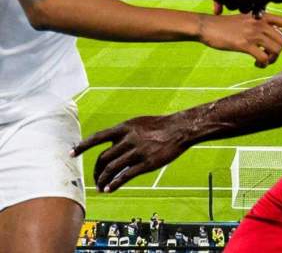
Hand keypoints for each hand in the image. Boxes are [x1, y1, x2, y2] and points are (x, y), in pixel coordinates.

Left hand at [71, 114, 185, 192]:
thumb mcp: (139, 122)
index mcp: (125, 127)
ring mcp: (137, 151)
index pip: (98, 137)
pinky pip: (125, 176)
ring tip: (101, 187)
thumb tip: (110, 142)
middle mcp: (128, 139)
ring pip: (112, 169)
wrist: (180, 128)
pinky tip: (110, 189)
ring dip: (103, 180)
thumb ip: (124, 132)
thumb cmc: (160, 125)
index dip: (83, 146)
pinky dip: (115, 184)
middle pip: (103, 158)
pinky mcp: (146, 163)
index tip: (71, 153)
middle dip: (96, 171)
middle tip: (95, 178)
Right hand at [200, 12, 281, 67]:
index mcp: (262, 16)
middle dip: (278, 52)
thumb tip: (276, 40)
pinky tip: (256, 63)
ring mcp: (253, 32)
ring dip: (271, 59)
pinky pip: (264, 57)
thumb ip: (261, 26)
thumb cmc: (226, 25)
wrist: (207, 26)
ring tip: (261, 60)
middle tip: (268, 57)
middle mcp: (260, 22)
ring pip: (276, 50)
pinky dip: (263, 63)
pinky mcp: (244, 44)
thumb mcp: (246, 20)